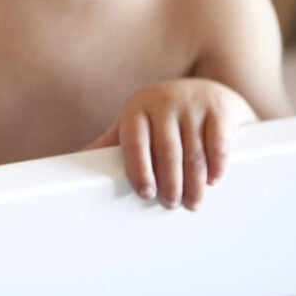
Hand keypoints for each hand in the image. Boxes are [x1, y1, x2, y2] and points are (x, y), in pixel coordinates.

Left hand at [86, 78, 255, 210]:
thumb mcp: (136, 123)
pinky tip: (212, 182)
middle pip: (166, 151)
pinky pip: (218, 144)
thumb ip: (110, 143)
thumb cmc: (163, 116)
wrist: (207, 92)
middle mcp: (164, 102)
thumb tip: (75, 164)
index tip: (145, 193)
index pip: (134, 141)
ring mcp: (193, 104)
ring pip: (193, 153)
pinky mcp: (220, 109)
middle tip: (170, 204)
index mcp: (137, 108)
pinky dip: (216, 167)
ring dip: (193, 184)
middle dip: (169, 183)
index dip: (138, 169)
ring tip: (191, 203)